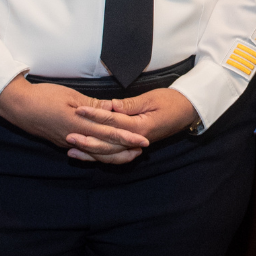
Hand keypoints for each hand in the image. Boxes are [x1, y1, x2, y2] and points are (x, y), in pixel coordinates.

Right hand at [0, 78, 149, 163]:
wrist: (18, 107)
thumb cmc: (43, 97)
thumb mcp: (71, 96)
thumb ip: (93, 106)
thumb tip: (113, 109)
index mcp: (78, 125)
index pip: (108, 134)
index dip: (127, 137)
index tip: (143, 140)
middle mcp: (75, 138)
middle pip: (105, 148)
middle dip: (125, 150)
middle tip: (143, 150)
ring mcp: (68, 142)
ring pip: (95, 153)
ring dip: (113, 155)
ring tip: (129, 153)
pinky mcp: (63, 142)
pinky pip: (85, 152)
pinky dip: (98, 154)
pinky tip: (106, 154)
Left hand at [74, 88, 199, 159]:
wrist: (187, 111)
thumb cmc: (171, 102)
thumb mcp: (151, 99)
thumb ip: (130, 105)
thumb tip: (110, 106)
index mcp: (140, 127)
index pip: (112, 122)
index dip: (94, 115)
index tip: (78, 110)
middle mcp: (136, 140)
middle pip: (108, 144)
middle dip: (87, 140)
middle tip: (68, 136)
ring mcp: (135, 145)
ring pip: (110, 154)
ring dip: (90, 153)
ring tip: (72, 150)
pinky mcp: (134, 146)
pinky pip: (115, 155)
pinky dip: (101, 156)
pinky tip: (87, 155)